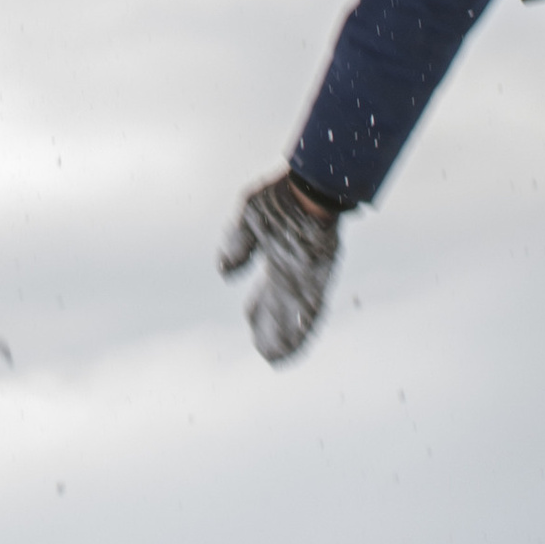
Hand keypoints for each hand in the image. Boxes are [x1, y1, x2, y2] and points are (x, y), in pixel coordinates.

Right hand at [219, 174, 339, 363]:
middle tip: (266, 355)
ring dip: (287, 336)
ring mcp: (308, 273)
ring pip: (296, 312)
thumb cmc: (281, 195)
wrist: (310, 185)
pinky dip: (302, 326)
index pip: (268, 291)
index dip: (259, 310)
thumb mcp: (249, 218)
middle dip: (273, 330)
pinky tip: (293, 341)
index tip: (250, 326)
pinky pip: (311, 306)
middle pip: (282, 307)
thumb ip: (238, 244)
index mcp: (278, 256)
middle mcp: (294, 270)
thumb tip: (224, 272)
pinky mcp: (320, 275)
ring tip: (276, 358)